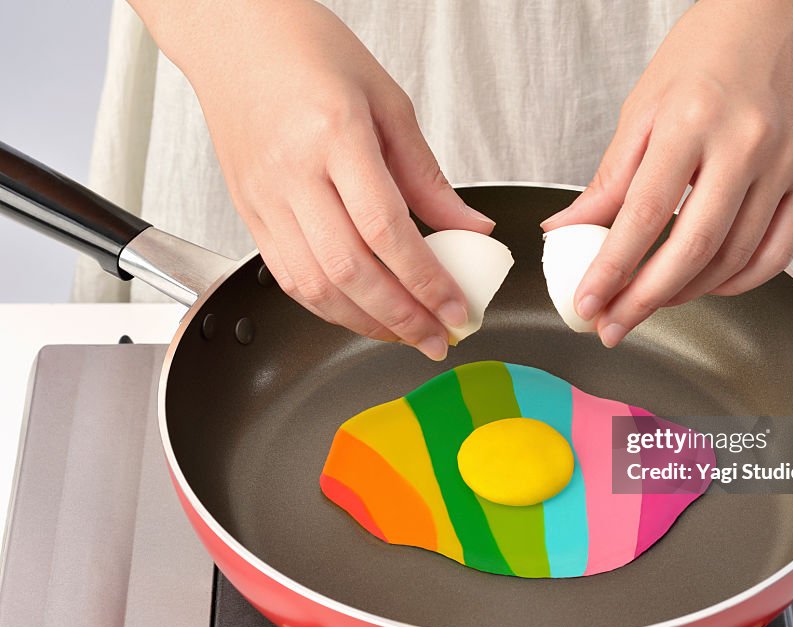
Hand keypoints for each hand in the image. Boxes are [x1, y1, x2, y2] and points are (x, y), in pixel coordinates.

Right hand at [139, 0, 493, 359]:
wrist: (235, 35)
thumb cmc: (309, 53)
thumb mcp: (388, 103)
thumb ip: (427, 177)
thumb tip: (470, 230)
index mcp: (334, 134)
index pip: (387, 231)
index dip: (426, 281)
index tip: (457, 309)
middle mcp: (292, 172)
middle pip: (350, 270)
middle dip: (401, 317)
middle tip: (437, 338)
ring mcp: (264, 197)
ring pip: (314, 285)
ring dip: (365, 322)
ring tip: (405, 334)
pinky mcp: (248, 212)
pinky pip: (287, 277)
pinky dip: (328, 306)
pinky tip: (360, 313)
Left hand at [542, 0, 792, 347]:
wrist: (782, 15)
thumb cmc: (707, 51)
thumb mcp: (643, 106)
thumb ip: (610, 178)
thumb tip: (566, 229)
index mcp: (690, 120)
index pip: (643, 215)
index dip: (612, 270)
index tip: (589, 303)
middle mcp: (744, 144)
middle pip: (692, 248)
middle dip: (645, 300)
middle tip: (615, 326)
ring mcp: (784, 164)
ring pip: (734, 257)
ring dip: (687, 293)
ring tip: (652, 302)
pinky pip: (778, 252)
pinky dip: (739, 281)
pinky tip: (708, 285)